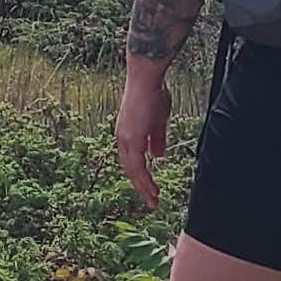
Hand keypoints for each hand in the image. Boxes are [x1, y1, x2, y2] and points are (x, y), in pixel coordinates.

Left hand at [115, 55, 173, 213]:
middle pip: (129, 169)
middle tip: (151, 200)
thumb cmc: (153, 95)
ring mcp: (125, 139)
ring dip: (143, 187)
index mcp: (127, 135)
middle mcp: (122, 139)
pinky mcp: (131, 139)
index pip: (131, 161)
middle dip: (141, 186)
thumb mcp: (158, 121)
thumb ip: (157, 139)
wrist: (147, 79)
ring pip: (132, 171)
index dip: (140, 175)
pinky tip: (151, 189)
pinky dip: (144, 180)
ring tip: (153, 200)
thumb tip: (158, 156)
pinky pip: (136, 166)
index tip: (150, 188)